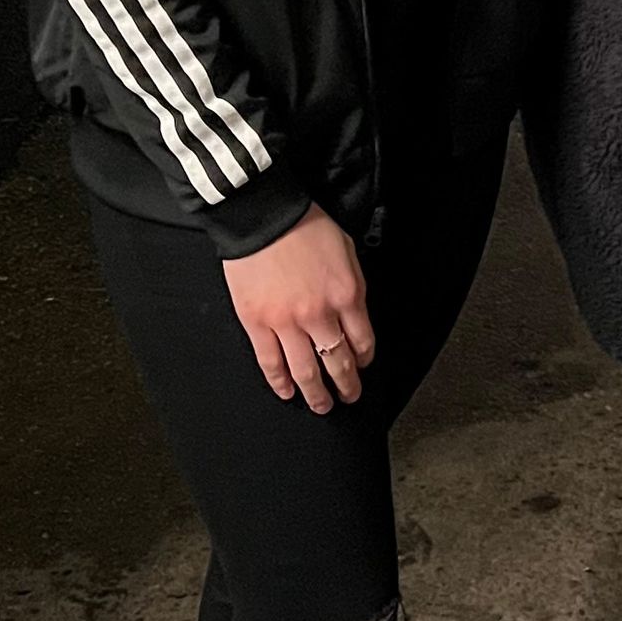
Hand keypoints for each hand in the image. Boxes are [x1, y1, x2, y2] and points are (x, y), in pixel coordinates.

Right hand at [223, 206, 375, 412]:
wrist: (263, 215)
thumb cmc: (305, 225)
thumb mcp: (347, 252)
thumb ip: (352, 288)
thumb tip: (353, 318)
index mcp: (347, 295)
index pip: (363, 341)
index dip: (364, 359)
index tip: (362, 365)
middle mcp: (320, 315)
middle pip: (338, 363)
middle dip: (346, 386)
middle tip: (349, 397)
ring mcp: (286, 323)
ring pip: (306, 371)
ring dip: (317, 394)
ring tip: (322, 405)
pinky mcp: (257, 324)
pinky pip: (271, 363)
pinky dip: (280, 383)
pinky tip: (287, 393)